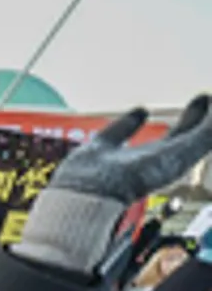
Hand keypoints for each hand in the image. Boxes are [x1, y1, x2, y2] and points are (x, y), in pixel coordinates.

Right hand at [17, 95, 211, 273]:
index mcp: (173, 161)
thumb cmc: (136, 178)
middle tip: (202, 99)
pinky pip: (120, 132)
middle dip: (193, 118)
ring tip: (165, 109)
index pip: (201, 136)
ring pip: (149, 134)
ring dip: (161, 120)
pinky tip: (139, 111)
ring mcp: (127, 155)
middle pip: (180, 136)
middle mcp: (153, 159)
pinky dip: (131, 121)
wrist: (91, 192)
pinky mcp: (102, 150)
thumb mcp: (181, 152)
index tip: (209, 97)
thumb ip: (206, 133)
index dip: (209, 118)